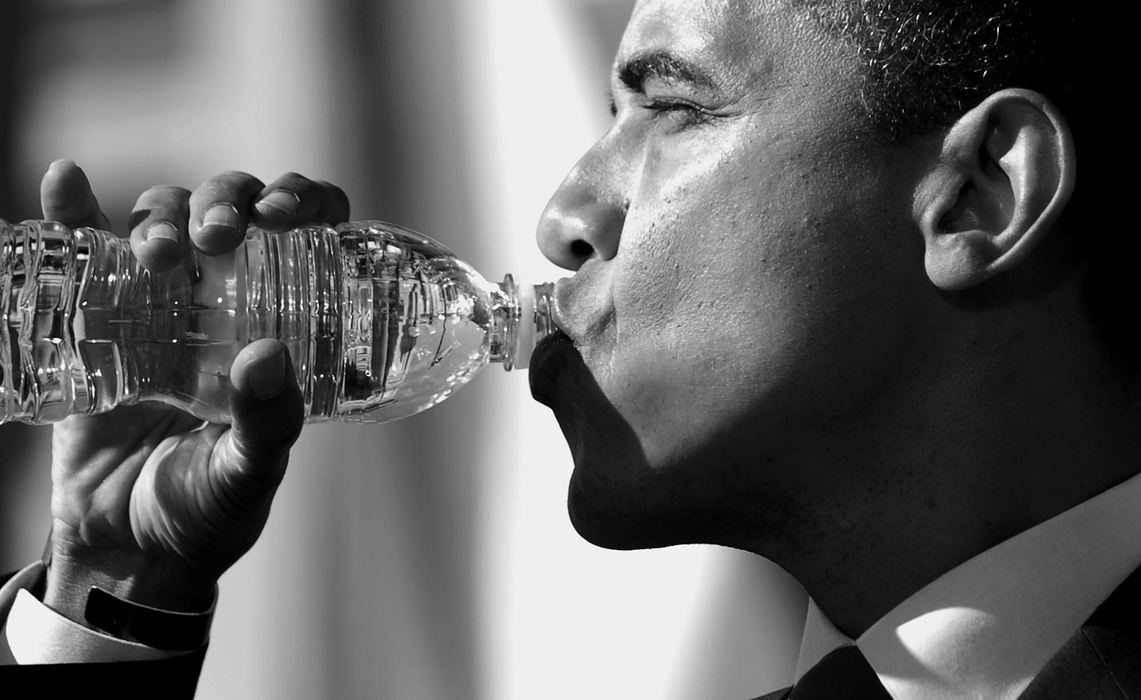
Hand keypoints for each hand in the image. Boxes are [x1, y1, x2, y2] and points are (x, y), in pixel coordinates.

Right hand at [40, 160, 349, 619]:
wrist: (127, 549)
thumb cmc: (206, 511)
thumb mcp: (249, 472)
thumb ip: (266, 423)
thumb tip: (267, 355)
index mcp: (280, 326)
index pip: (306, 236)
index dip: (305, 201)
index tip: (289, 213)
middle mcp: (226, 302)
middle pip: (231, 210)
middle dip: (227, 202)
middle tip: (221, 233)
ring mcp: (160, 304)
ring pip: (165, 221)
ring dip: (163, 215)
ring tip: (161, 251)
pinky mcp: (98, 319)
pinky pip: (85, 253)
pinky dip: (75, 212)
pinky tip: (66, 181)